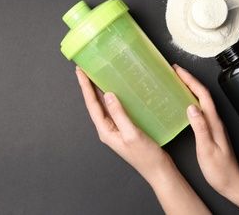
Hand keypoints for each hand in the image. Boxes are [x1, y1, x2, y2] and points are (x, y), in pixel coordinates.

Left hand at [75, 66, 173, 183]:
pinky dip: (114, 97)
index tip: (80, 72)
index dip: (85, 87)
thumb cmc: (145, 156)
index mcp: (105, 131)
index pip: (92, 105)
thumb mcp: (131, 134)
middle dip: (88, 86)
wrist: (158, 169)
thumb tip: (108, 95)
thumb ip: (119, 114)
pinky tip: (117, 90)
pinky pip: (116, 109)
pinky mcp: (126, 127)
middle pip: (95, 104)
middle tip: (84, 69)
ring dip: (99, 90)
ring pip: (104, 105)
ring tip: (96, 75)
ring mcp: (116, 128)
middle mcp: (108, 129)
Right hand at [175, 64, 238, 213]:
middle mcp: (215, 121)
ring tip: (178, 82)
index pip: (202, 95)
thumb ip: (200, 127)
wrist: (232, 183)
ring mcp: (214, 125)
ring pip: (201, 100)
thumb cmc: (219, 170)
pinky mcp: (211, 130)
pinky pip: (201, 109)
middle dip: (189, 80)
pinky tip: (184, 103)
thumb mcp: (207, 149)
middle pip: (202, 94)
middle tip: (175, 72)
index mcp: (214, 122)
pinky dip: (191, 100)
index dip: (190, 80)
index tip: (178, 70)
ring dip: (190, 88)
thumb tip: (191, 107)